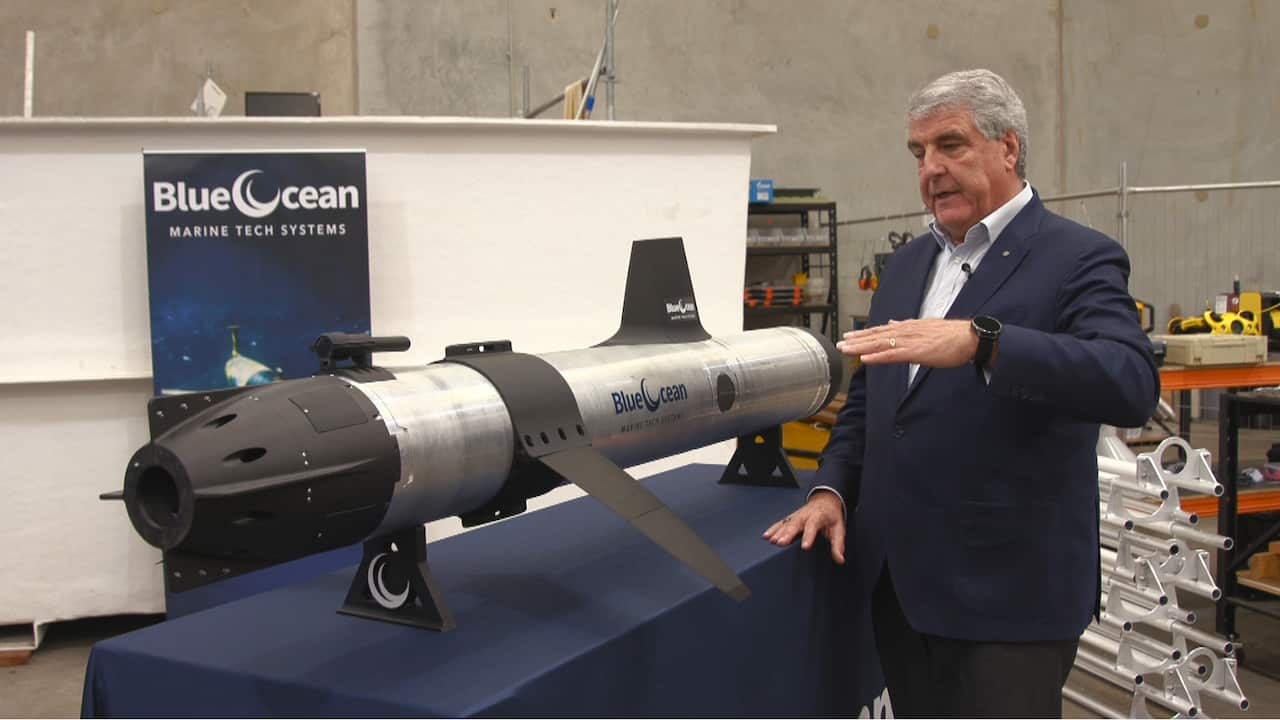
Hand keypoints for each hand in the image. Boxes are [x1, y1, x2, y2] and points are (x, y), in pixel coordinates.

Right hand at [762, 490, 845, 563]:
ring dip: (778, 532)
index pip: (813, 526)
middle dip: (787, 534)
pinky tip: (766, 536)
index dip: (808, 536)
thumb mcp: (839, 528)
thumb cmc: (831, 515)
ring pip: (786, 524)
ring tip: (772, 541)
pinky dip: (773, 529)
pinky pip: (781, 523)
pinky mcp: (791, 518)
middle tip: (781, 543)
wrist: (825, 499)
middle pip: (795, 525)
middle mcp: (805, 515)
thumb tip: (840, 559)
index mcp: (818, 516)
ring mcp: (797, 516)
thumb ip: (838, 544)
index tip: (805, 546)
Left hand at [838, 318, 977, 367]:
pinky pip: (893, 355)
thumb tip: (893, 324)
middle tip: (840, 344)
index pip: (881, 331)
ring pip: (880, 344)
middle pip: (876, 336)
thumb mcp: (927, 328)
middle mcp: (906, 331)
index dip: (864, 334)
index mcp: (908, 327)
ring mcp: (910, 341)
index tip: (849, 337)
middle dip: (857, 340)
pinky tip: (866, 360)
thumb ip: (907, 327)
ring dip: (861, 347)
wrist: (970, 338)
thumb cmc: (953, 336)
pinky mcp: (917, 352)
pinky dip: (878, 357)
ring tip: (846, 350)